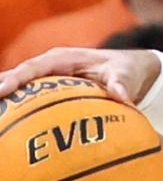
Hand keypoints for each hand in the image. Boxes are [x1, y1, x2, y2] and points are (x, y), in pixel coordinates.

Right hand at [0, 47, 159, 103]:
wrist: (131, 70)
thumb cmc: (126, 70)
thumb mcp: (125, 74)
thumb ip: (121, 83)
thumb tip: (120, 96)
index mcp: (63, 58)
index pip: (33, 67)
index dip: (16, 78)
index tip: (1, 90)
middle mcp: (50, 66)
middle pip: (19, 76)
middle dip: (1, 86)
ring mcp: (49, 78)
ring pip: (20, 86)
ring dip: (6, 98)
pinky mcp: (51, 89)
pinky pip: (30, 97)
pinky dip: (18, 106)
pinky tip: (8, 122)